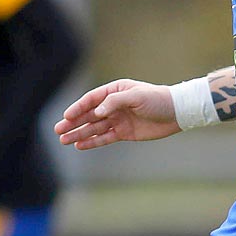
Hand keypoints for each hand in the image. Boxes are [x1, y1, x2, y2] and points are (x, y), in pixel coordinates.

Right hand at [54, 79, 180, 149]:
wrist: (177, 113)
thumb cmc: (158, 99)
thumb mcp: (136, 96)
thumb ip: (115, 102)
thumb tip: (97, 112)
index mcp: (115, 91)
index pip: (91, 100)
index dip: (78, 108)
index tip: (66, 117)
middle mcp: (113, 105)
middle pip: (89, 115)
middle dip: (73, 123)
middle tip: (58, 130)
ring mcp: (118, 120)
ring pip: (94, 128)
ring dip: (79, 133)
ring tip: (64, 140)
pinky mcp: (124, 133)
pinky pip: (104, 138)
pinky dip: (92, 142)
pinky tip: (80, 145)